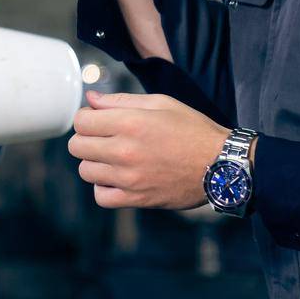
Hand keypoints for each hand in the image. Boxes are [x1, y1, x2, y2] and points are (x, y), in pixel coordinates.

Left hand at [68, 90, 231, 209]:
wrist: (222, 165)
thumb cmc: (193, 130)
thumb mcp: (161, 103)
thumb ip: (121, 100)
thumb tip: (91, 99)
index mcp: (130, 123)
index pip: (80, 121)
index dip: (86, 118)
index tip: (97, 120)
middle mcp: (125, 151)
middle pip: (77, 147)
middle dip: (86, 139)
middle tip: (103, 138)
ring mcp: (130, 178)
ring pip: (85, 171)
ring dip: (94, 163)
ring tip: (112, 158)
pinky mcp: (138, 198)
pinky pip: (101, 197)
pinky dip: (103, 188)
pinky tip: (116, 178)